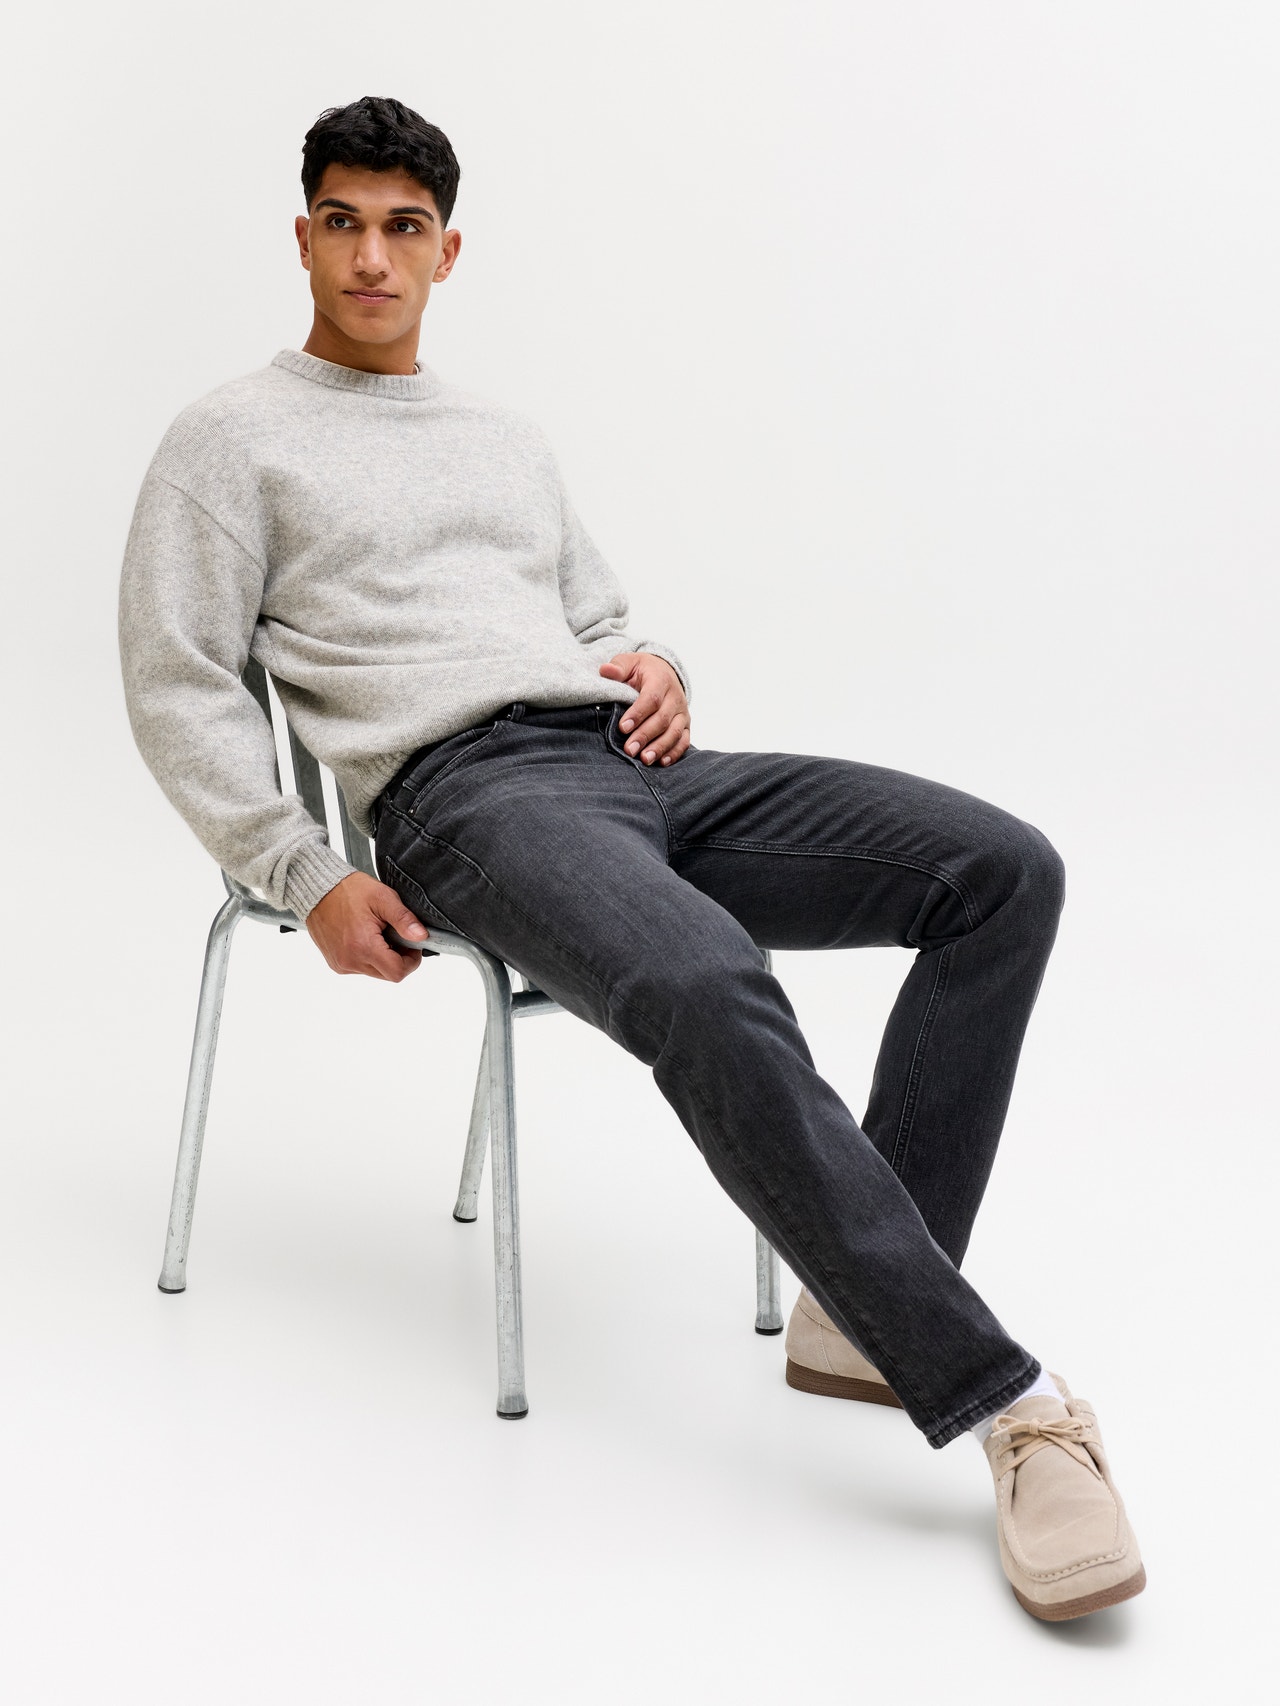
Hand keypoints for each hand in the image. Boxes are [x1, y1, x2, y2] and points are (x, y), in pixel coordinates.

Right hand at [306, 871, 428, 980]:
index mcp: (363, 947)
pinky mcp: (335, 963)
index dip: (411, 960)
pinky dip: (368, 957)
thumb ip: (404, 919)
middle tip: (394, 935)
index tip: (411, 944)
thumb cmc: (349, 891)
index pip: (397, 972)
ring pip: (375, 972)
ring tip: (377, 933)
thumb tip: (421, 936)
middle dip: (398, 958)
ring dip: (382, 957)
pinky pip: (360, 968)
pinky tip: (364, 937)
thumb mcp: (383, 898)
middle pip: (387, 974)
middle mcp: (350, 961)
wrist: (319, 889)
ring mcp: (341, 964)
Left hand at [598, 652, 690, 766]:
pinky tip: (661, 762)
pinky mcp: (685, 725)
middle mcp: (675, 698)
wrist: (663, 672)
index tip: (623, 727)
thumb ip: (618, 667)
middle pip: (663, 719)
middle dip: (645, 736)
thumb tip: (605, 670)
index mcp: (661, 680)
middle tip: (629, 749)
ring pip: (674, 733)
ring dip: (660, 748)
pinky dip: (674, 753)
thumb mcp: (629, 662)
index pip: (652, 698)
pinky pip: (683, 741)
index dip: (638, 714)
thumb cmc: (642, 670)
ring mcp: (682, 713)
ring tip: (644, 759)